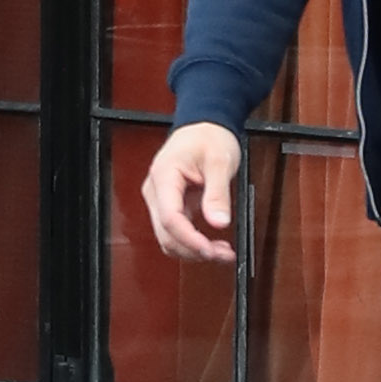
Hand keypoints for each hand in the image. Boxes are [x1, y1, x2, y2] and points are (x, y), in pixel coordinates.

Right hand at [142, 123, 240, 263]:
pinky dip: (193, 242)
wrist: (204, 126)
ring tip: (223, 252)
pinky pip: (177, 231)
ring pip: (169, 238)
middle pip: (167, 234)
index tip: (210, 250)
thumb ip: (218, 193)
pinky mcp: (169, 205)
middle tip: (224, 255)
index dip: (189, 239)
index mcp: (164, 176)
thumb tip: (218, 222)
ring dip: (193, 250)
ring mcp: (160, 200)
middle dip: (194, 250)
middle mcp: (156, 191)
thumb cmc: (209, 137)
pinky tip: (213, 245)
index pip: (170, 218)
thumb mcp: (220, 162)